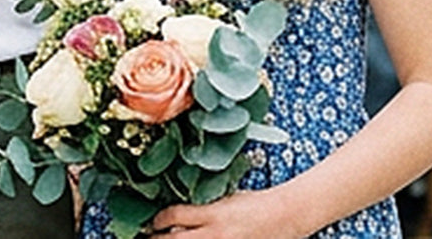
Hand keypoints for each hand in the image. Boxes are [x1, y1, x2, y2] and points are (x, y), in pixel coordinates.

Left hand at [151, 189, 301, 237]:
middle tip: (146, 237)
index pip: (174, 217)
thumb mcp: (225, 197)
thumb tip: (180, 212)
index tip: (152, 222)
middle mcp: (215, 234)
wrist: (285, 215)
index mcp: (212, 213)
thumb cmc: (255, 203)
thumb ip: (203, 205)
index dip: (157, 220)